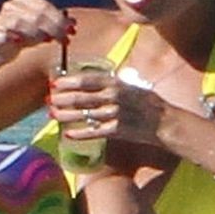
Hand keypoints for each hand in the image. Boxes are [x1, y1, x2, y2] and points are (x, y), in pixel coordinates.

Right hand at [0, 0, 74, 64]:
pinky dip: (15, 39)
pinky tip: (21, 43)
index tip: (71, 30)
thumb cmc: (25, 35)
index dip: (60, 19)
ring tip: (48, 41)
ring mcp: (0, 18)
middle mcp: (10, 5)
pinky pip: (7, 36)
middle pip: (36, 16)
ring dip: (37, 34)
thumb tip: (73, 23)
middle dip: (54, 28)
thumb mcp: (43, 27)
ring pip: (21, 24)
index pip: (44, 7)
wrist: (2, 49)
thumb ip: (56, 23)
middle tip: (65, 39)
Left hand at [48, 68, 165, 146]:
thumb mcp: (130, 85)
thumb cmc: (146, 102)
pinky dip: (80, 133)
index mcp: (116, 83)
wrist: (165, 122)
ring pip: (84, 115)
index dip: (68, 81)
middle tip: (49, 99)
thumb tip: (90, 81)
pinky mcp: (118, 130)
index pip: (86, 80)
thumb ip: (111, 83)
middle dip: (61, 98)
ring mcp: (116, 114)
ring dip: (65, 115)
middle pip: (81, 97)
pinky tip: (68, 133)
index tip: (55, 83)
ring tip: (52, 114)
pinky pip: (94, 132)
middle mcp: (114, 97)